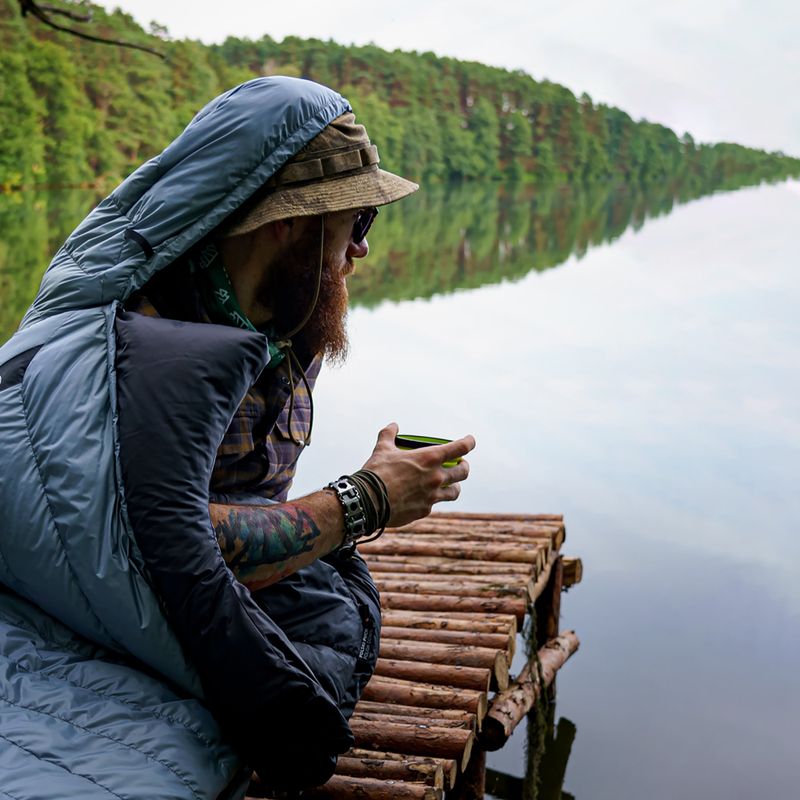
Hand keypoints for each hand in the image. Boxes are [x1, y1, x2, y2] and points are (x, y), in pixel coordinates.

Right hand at [361, 422, 475, 527]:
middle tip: (460, 464)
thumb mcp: (382, 449)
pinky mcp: (424, 511)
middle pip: (463, 472)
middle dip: (464, 466)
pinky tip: (425, 497)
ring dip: (455, 486)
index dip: (469, 442)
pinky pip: (435, 504)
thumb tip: (393, 425)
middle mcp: (436, 477)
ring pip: (455, 492)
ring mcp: (432, 496)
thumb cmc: (376, 472)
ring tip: (450, 484)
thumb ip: (389, 435)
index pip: (460, 448)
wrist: (368, 501)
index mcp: (429, 458)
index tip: (470, 441)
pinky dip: (432, 499)